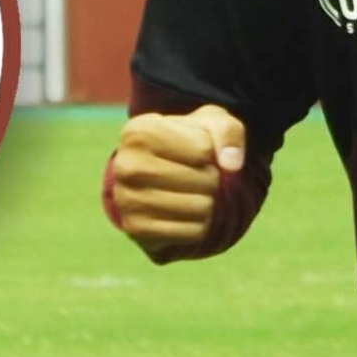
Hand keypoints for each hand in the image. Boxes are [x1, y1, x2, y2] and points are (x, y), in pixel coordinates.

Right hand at [108, 104, 245, 256]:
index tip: (193, 149)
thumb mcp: (210, 124)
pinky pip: (193, 233)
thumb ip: (228, 132)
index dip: (210, 151)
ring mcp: (127, 200)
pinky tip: (183, 212)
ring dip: (207, 201)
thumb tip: (231, 164)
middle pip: (205, 180)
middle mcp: (125, 165)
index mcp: (139, 131)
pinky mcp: (136, 230)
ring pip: (202, 207)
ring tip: (190, 192)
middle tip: (194, 174)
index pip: (204, 149)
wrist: (157, 175)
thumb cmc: (187, 143)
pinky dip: (198, 224)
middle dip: (211, 177)